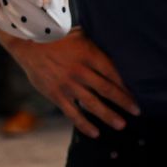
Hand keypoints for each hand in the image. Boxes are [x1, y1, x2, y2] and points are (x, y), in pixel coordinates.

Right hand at [4, 27, 139, 136]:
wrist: (29, 44)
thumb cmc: (58, 37)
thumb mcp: (81, 33)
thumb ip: (96, 44)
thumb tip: (116, 47)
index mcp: (89, 54)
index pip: (112, 72)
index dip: (125, 85)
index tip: (135, 94)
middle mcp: (81, 71)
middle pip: (107, 89)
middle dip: (123, 101)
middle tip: (136, 111)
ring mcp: (68, 84)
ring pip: (93, 104)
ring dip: (108, 115)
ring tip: (121, 124)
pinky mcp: (56, 95)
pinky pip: (73, 113)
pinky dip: (84, 124)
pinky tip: (95, 133)